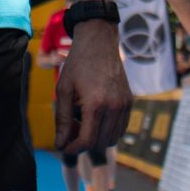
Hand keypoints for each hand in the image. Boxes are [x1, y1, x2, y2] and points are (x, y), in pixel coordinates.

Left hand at [53, 23, 133, 154]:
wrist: (99, 42)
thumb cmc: (78, 63)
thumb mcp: (64, 89)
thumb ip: (62, 119)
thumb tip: (60, 144)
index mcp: (96, 104)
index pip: (87, 141)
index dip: (73, 149)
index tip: (63, 147)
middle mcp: (114, 107)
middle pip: (100, 143)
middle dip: (83, 143)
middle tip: (71, 130)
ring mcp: (125, 105)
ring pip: (112, 138)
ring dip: (97, 137)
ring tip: (82, 121)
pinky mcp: (129, 102)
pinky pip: (121, 128)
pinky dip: (108, 130)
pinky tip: (95, 117)